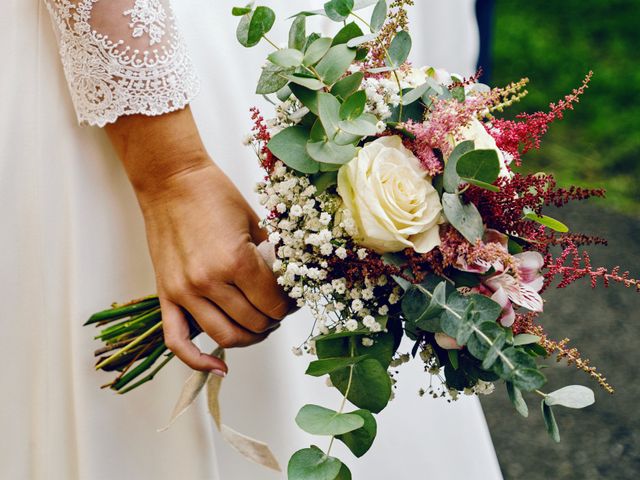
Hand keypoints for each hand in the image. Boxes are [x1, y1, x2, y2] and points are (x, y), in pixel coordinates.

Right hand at [137, 160, 288, 372]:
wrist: (172, 181)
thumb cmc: (215, 195)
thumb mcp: (255, 223)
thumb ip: (272, 258)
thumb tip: (290, 284)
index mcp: (236, 261)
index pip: (273, 303)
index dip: (289, 305)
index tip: (293, 300)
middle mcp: (209, 281)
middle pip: (254, 323)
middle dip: (274, 321)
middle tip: (279, 310)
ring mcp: (184, 291)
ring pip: (225, 336)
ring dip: (250, 338)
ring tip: (259, 326)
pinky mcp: (166, 295)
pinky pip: (178, 341)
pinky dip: (197, 361)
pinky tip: (218, 367)